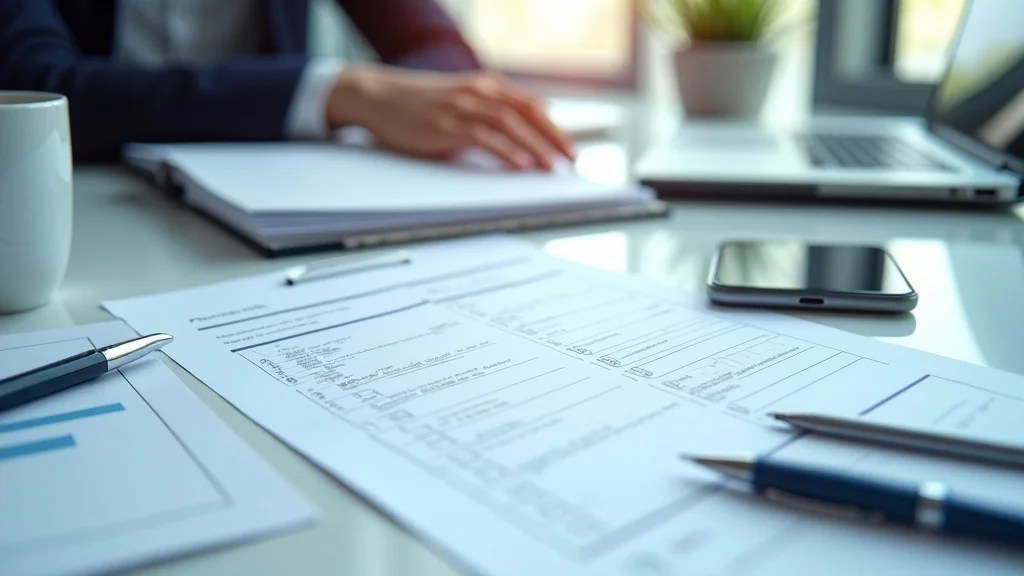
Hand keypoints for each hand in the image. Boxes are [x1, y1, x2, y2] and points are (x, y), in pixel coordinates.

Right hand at [326, 65, 574, 170]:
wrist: (378, 95)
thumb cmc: (418, 102)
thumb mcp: (461, 99)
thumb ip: (493, 107)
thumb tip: (530, 114)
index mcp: (484, 85)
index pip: (529, 106)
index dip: (553, 127)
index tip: (569, 147)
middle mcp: (477, 92)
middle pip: (526, 114)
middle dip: (552, 137)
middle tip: (570, 158)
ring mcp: (462, 107)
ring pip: (509, 124)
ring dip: (534, 146)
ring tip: (550, 166)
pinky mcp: (446, 124)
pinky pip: (483, 137)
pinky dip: (505, 151)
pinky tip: (518, 164)